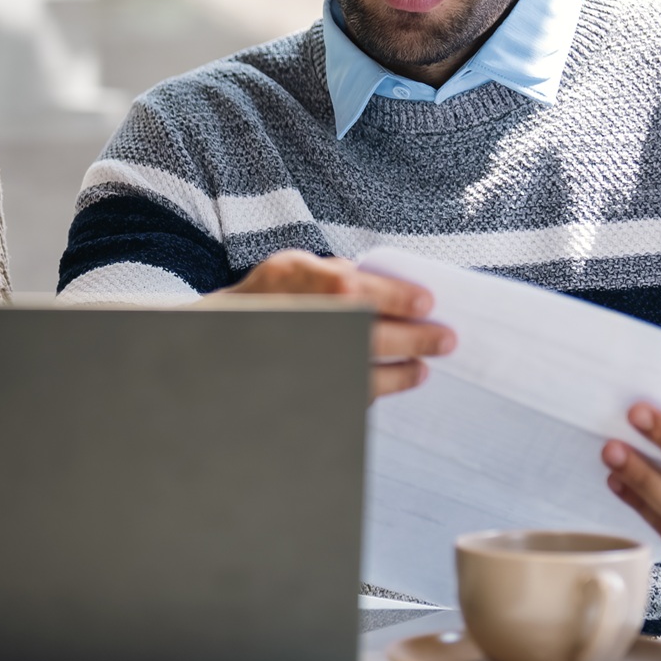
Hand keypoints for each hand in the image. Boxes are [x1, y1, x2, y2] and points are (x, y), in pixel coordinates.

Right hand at [221, 251, 454, 397]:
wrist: (213, 341)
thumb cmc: (258, 299)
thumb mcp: (288, 267)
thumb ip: (333, 271)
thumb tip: (379, 280)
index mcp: (301, 282)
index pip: (360, 291)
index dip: (399, 298)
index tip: (428, 303)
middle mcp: (303, 320)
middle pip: (372, 337)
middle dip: (416, 340)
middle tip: (447, 341)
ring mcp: (303, 358)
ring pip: (365, 375)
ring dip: (402, 373)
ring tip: (423, 369)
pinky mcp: (305, 389)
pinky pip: (349, 393)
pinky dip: (376, 389)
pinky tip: (394, 382)